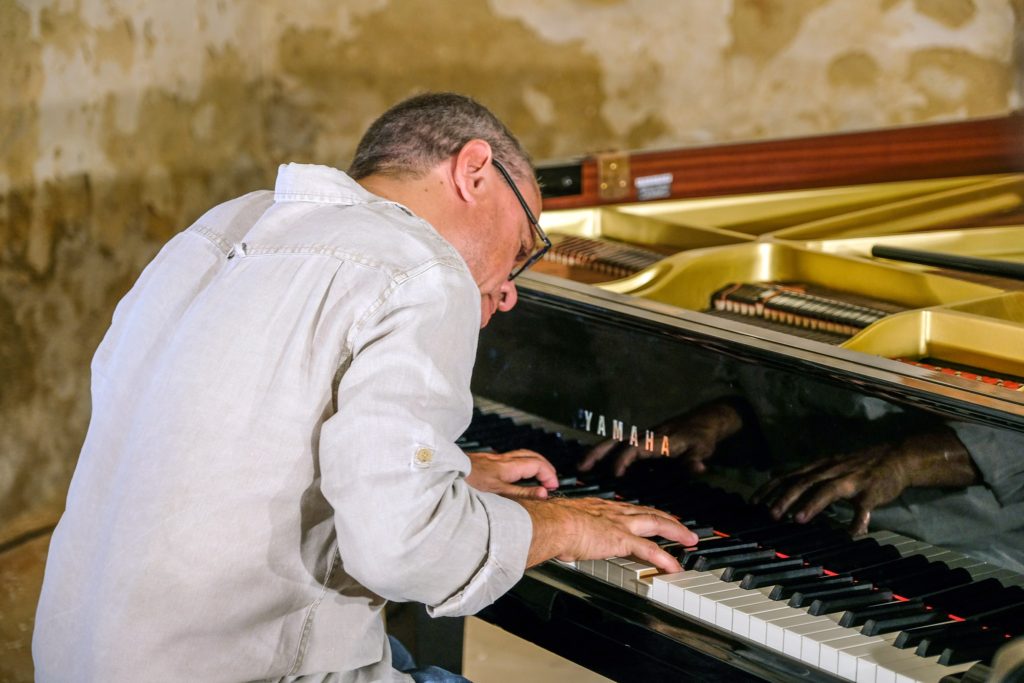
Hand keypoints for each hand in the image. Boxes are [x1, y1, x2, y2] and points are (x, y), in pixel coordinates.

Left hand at [465, 449, 558, 499]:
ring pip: (520, 455)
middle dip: (545, 466)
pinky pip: (509, 458)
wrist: (446, 473)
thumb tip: (544, 493)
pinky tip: (515, 474)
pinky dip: (520, 464)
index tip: (553, 487)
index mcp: (508, 467)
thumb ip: (522, 493)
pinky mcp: (485, 461)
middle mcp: (502, 459)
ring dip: (533, 463)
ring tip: (539, 476)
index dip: (549, 475)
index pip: (537, 465)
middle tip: (552, 480)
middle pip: (531, 456)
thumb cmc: (470, 485)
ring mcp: (493, 459)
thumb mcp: (499, 494)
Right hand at [520, 496, 698, 572]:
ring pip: (656, 525)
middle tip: (682, 527)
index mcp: (600, 508)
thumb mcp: (562, 523)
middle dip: (668, 520)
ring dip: (675, 532)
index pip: (629, 510)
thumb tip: (562, 540)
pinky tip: (674, 567)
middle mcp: (613, 512)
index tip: (652, 517)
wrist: (551, 523)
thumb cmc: (550, 523)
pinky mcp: (621, 540)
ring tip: (690, 540)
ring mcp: (620, 525)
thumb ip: (569, 530)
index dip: (643, 514)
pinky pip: (649, 550)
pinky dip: (664, 559)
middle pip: (648, 513)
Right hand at [578, 401, 742, 476]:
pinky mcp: (641, 440)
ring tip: (581, 466)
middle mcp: (646, 436)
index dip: (624, 459)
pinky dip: (604, 453)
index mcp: (659, 441)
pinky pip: (619, 445)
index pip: (637, 448)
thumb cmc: (701, 438)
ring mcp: (642, 437)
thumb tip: (699, 468)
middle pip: (617, 441)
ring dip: (597, 452)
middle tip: (581, 467)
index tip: (614, 473)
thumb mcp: (702, 450)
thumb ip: (696, 460)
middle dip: (598, 453)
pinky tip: (595, 464)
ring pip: (614, 442)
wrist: (703, 421)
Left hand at [751, 429, 977, 534]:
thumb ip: (808, 476)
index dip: (770, 488)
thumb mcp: (829, 466)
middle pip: (803, 482)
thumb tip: (782, 485)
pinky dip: (857, 520)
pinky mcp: (872, 491)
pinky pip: (863, 507)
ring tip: (798, 519)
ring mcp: (851, 480)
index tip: (753, 502)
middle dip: (784, 499)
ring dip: (812, 505)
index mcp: (820, 467)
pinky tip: (851, 533)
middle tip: (770, 515)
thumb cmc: (859, 465)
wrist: (897, 457)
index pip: (788, 476)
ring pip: (828, 491)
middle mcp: (831, 470)